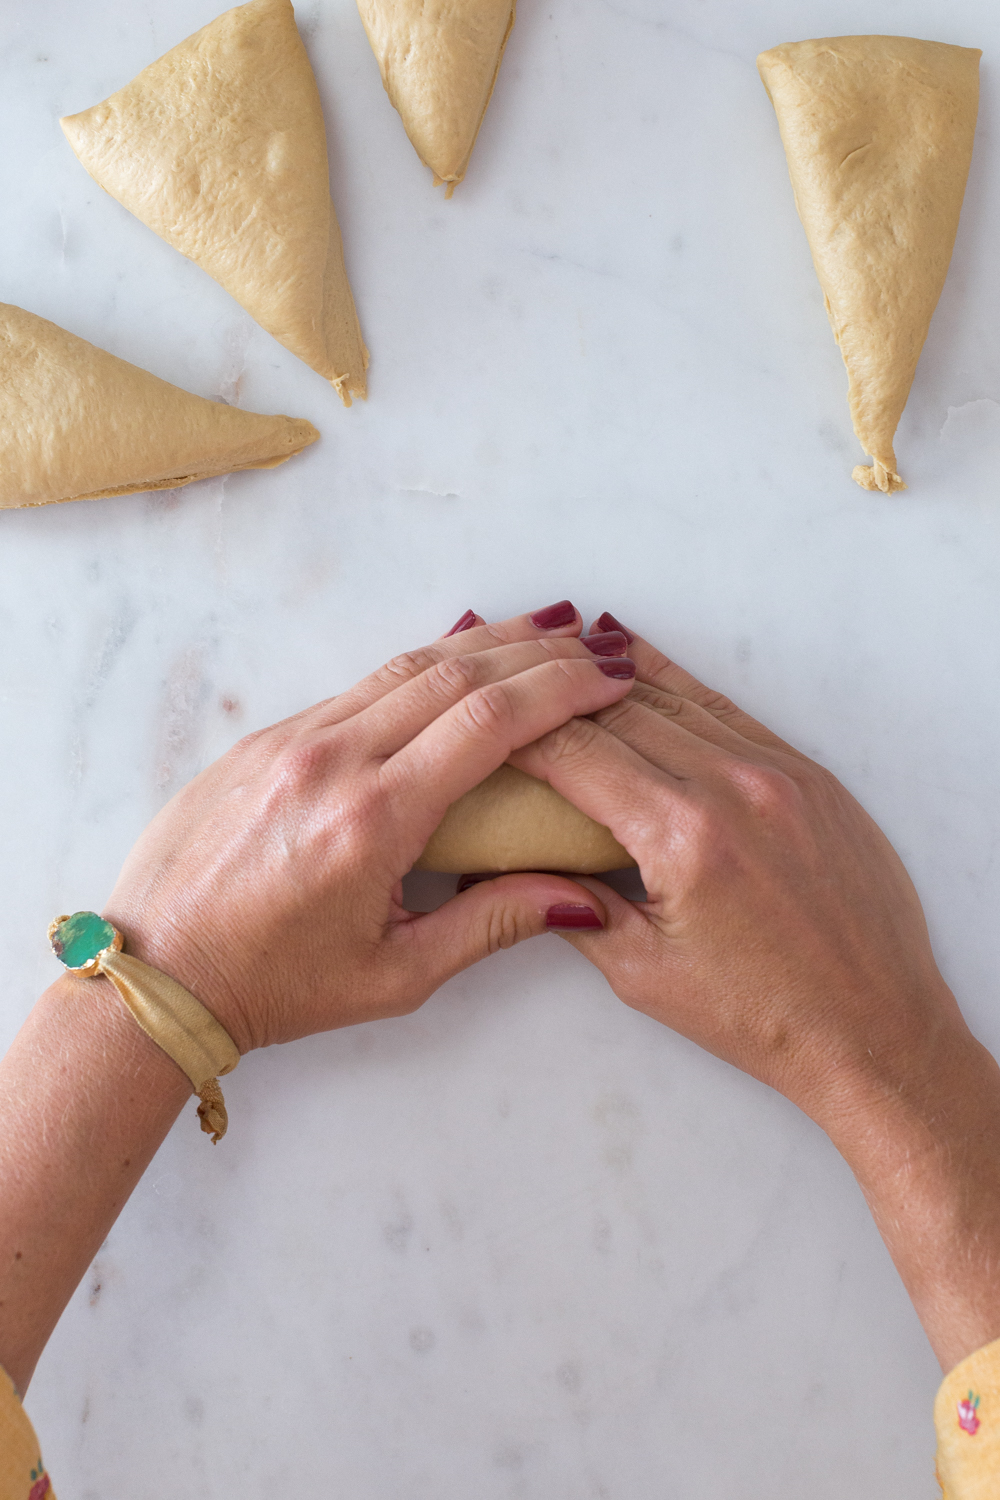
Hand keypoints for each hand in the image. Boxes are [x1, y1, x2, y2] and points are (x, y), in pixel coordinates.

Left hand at [104, 603, 635, 1053]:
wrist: (154, 975)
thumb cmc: (270, 984)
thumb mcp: (394, 975)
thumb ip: (490, 924)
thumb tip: (575, 896)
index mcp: (372, 819)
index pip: (489, 722)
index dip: (560, 690)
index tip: (608, 679)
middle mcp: (331, 761)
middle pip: (455, 675)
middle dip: (536, 652)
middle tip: (594, 644)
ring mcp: (291, 741)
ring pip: (403, 668)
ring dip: (481, 644)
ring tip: (543, 630)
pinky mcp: (263, 740)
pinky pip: (357, 687)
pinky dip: (419, 668)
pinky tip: (455, 661)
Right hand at [495, 612, 999, 1369]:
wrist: (876, 1030)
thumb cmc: (764, 1017)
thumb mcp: (643, 972)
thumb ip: (574, 902)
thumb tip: (516, 863)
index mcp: (683, 837)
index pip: (578, 754)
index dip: (520, 731)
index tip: (482, 720)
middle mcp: (734, 787)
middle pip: (619, 713)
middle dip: (556, 694)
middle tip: (508, 679)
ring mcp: (780, 773)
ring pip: (675, 698)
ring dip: (611, 675)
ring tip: (557, 647)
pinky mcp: (811, 775)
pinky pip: (728, 711)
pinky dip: (677, 687)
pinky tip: (639, 667)